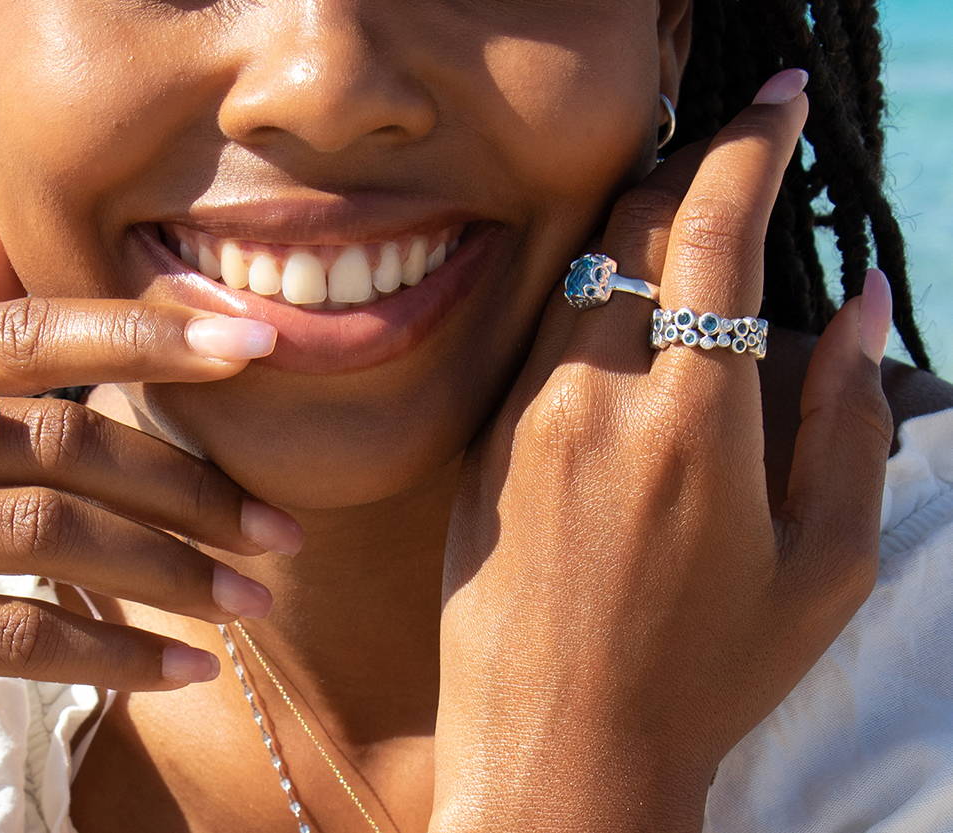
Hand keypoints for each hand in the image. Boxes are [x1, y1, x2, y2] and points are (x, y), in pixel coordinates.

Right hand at [0, 143, 302, 815]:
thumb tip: (147, 328)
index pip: (33, 331)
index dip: (151, 335)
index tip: (259, 345)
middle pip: (61, 440)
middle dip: (190, 488)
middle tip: (280, 531)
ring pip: (54, 534)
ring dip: (174, 574)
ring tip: (253, 603)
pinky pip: (20, 631)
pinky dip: (114, 652)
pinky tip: (185, 667)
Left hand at [430, 69, 893, 830]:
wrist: (558, 752)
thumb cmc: (707, 674)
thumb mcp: (823, 564)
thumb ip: (848, 417)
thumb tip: (860, 301)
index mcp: (694, 423)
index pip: (713, 229)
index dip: (750, 145)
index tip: (777, 103)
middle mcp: (592, 400)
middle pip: (632, 228)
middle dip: (689, 164)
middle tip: (734, 146)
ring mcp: (519, 421)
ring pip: (576, 273)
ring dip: (632, 225)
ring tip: (683, 213)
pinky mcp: (477, 449)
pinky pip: (536, 337)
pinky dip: (586, 296)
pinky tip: (619, 306)